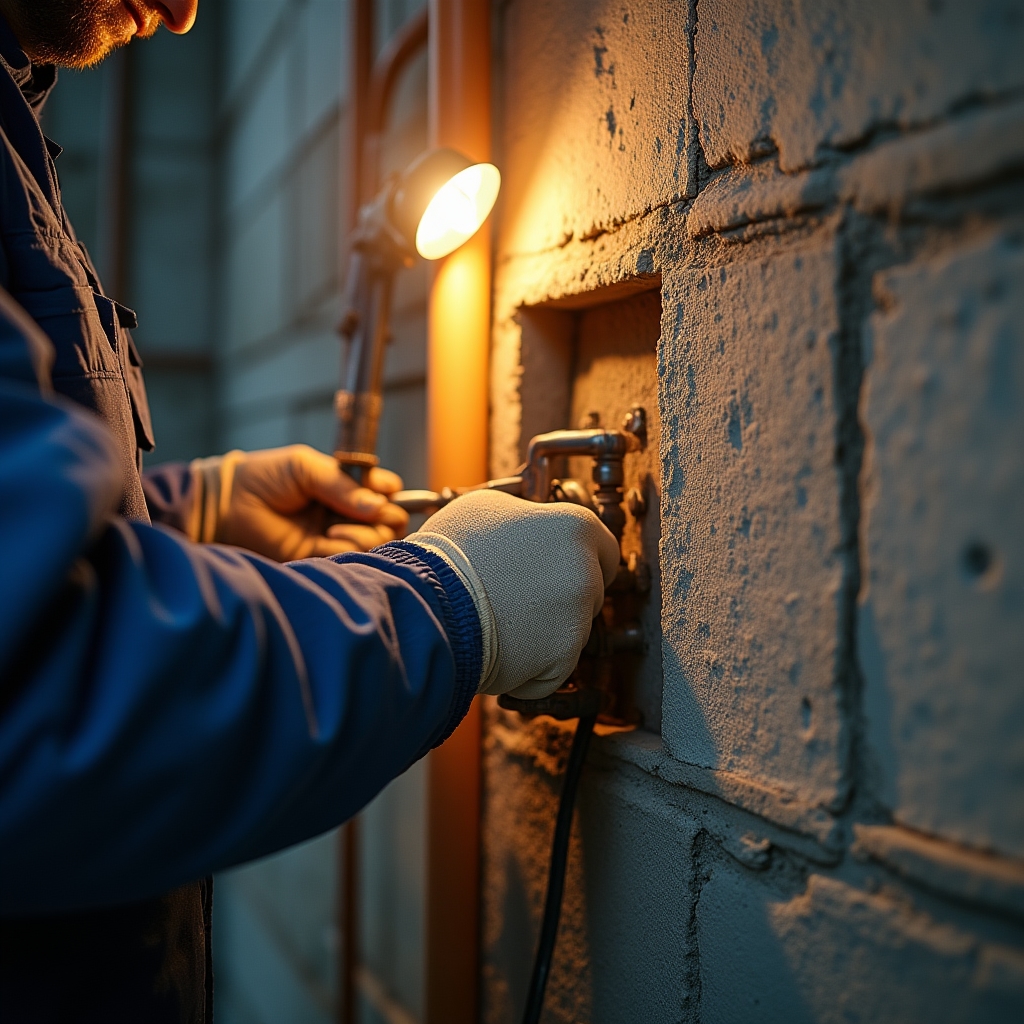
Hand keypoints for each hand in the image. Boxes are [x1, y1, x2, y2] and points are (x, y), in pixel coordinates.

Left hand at [191, 445, 408, 560]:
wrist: (225, 505)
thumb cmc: (262, 477)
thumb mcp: (305, 467)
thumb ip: (341, 483)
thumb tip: (379, 504)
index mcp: (345, 486)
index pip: (386, 490)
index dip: (388, 490)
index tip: (379, 488)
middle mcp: (345, 512)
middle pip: (390, 519)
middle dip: (386, 515)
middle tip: (368, 510)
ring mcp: (335, 536)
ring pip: (377, 541)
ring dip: (366, 532)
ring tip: (337, 526)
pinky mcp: (321, 558)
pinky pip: (353, 557)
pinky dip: (350, 546)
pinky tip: (330, 536)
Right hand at [405, 490, 619, 699]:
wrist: (426, 603)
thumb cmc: (450, 550)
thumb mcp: (488, 507)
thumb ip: (527, 517)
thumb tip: (533, 524)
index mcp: (576, 526)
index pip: (605, 549)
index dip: (582, 560)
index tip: (559, 570)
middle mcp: (587, 572)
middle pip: (589, 593)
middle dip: (560, 600)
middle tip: (516, 598)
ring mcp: (578, 619)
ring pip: (569, 634)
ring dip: (539, 636)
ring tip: (492, 623)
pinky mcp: (563, 659)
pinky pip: (550, 671)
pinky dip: (527, 671)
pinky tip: (494, 651)